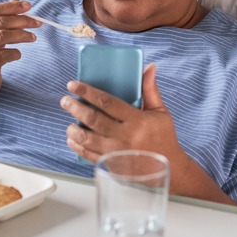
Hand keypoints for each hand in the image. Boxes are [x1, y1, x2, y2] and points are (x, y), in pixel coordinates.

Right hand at [0, 0, 39, 103]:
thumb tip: (17, 2)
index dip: (10, 7)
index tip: (27, 6)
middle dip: (21, 20)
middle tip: (37, 22)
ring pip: (2, 36)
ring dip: (22, 35)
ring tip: (33, 37)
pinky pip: (4, 55)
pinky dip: (15, 53)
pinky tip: (17, 54)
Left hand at [63, 65, 236, 206]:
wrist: (171, 169)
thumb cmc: (164, 138)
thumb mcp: (161, 113)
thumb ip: (150, 90)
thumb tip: (148, 67)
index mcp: (137, 120)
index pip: (107, 102)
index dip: (88, 92)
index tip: (74, 85)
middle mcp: (125, 136)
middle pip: (93, 119)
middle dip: (75, 108)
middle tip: (65, 101)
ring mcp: (117, 152)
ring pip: (87, 138)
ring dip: (73, 129)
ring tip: (69, 122)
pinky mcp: (112, 165)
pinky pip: (89, 155)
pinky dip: (77, 146)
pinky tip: (73, 139)